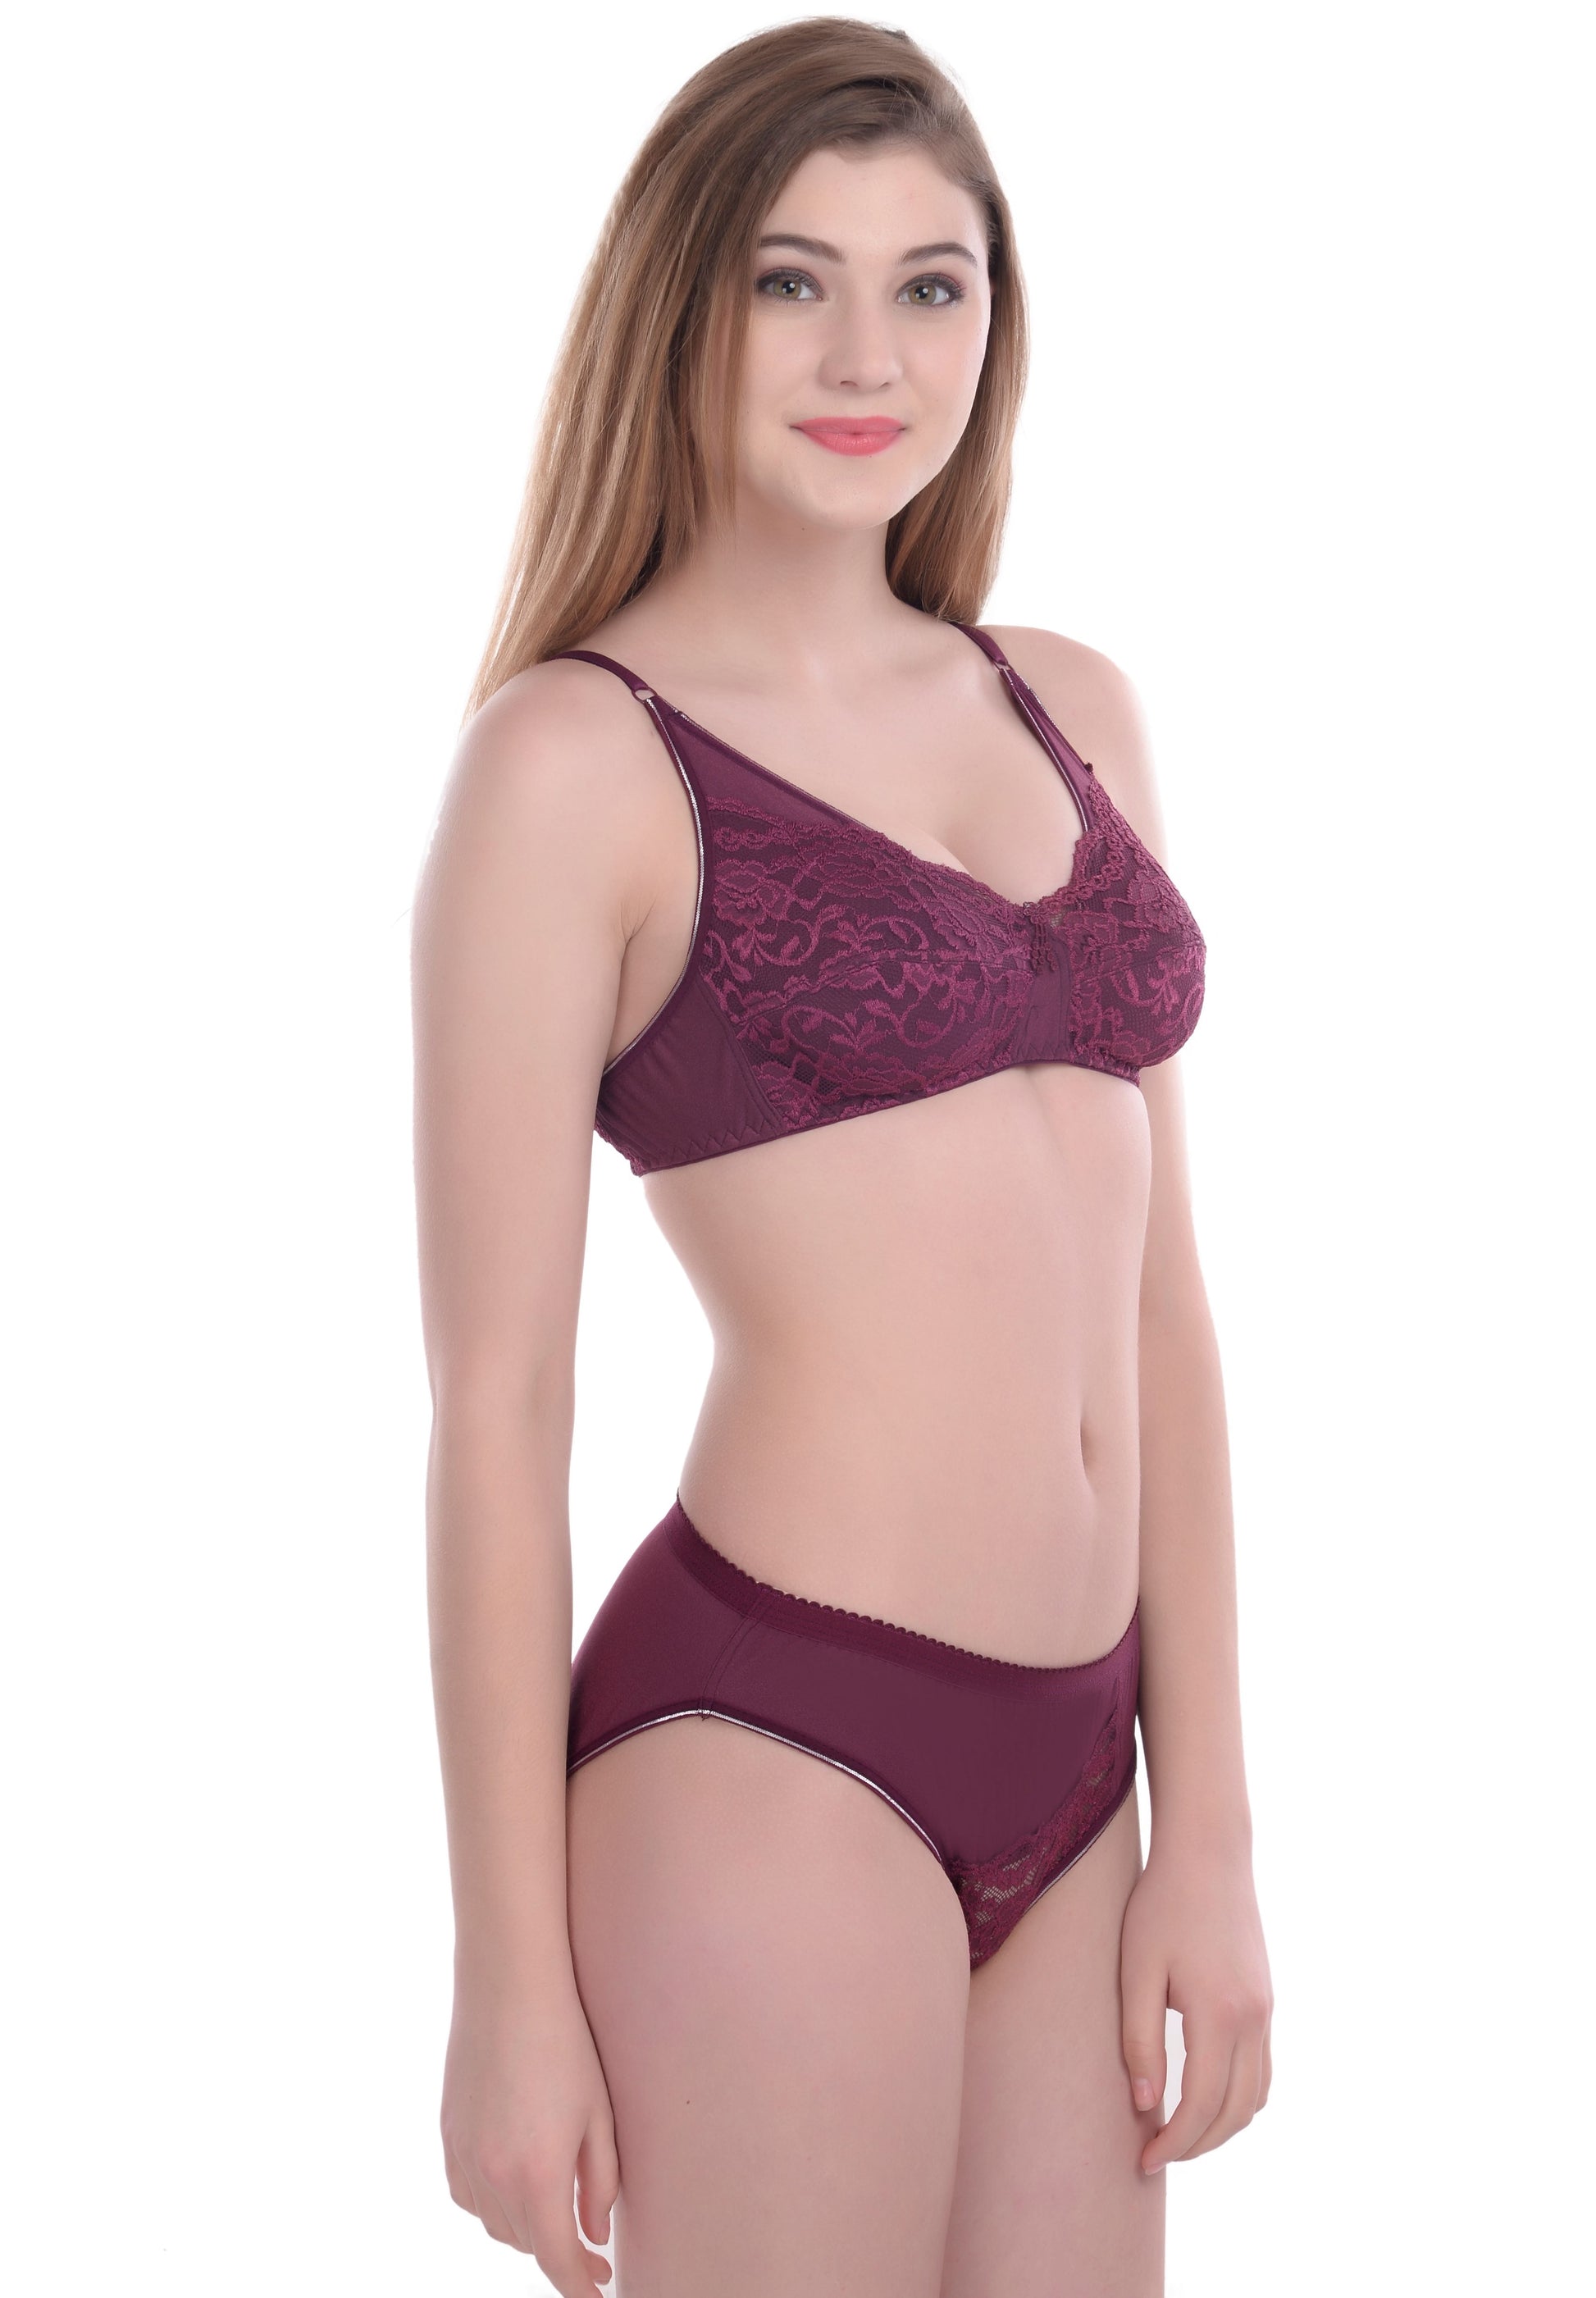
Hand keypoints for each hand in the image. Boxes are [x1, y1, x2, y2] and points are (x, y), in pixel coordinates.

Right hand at [441, 1982, 618, 2295]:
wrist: (508, 1989)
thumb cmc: (566, 2045)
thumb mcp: (599, 2116)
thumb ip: (600, 2184)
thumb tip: (593, 2235)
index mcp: (537, 2176)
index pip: (557, 2259)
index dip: (579, 2284)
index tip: (599, 2288)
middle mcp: (493, 2177)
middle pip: (526, 2244)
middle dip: (558, 2250)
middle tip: (590, 2243)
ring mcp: (463, 2157)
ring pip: (494, 2224)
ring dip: (525, 2228)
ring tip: (556, 2207)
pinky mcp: (447, 2137)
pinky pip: (467, 2196)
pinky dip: (491, 2204)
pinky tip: (513, 2183)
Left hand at [1119, 1839, 1272, 2173]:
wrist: (1208, 1853)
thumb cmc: (1161, 1905)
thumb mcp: (1137, 1970)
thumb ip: (1140, 2040)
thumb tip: (1145, 2105)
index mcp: (1220, 2014)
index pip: (1201, 2105)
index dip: (1174, 2142)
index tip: (1144, 2160)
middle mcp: (1253, 2020)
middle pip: (1235, 2112)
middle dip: (1197, 2145)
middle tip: (1157, 2156)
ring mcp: (1266, 2011)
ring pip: (1257, 2098)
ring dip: (1222, 2127)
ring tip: (1180, 2135)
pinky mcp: (1267, 2001)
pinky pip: (1264, 2071)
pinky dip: (1240, 2099)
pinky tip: (1207, 2099)